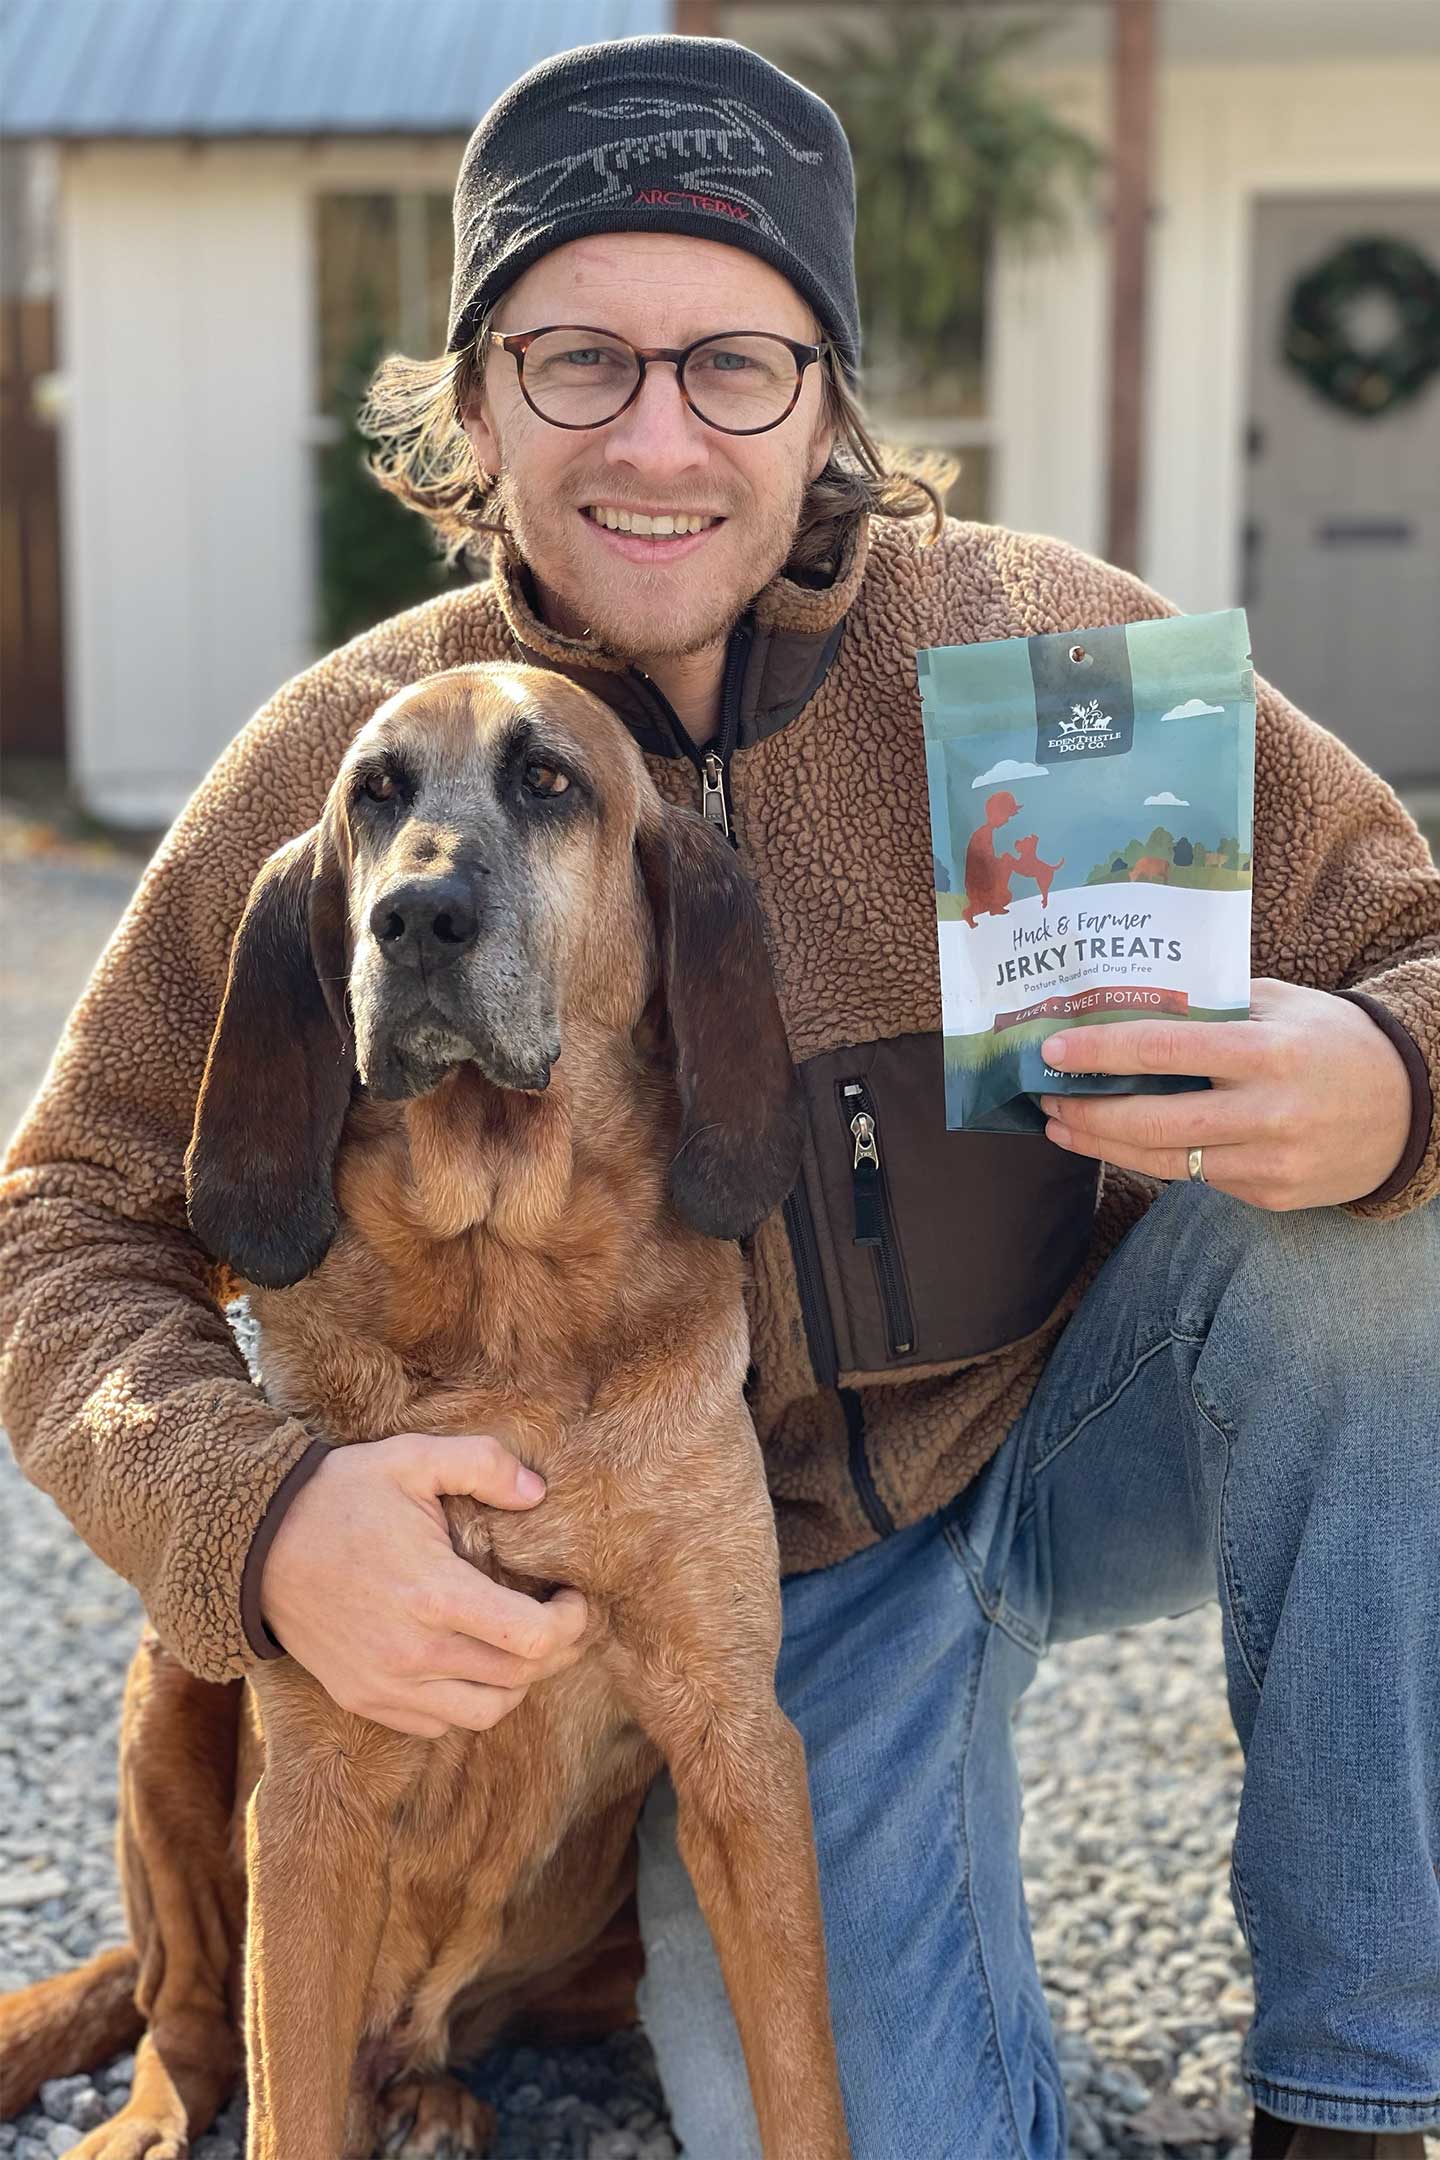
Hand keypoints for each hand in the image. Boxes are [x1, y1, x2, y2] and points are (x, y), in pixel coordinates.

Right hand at [259, 1429, 588, 1737]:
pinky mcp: (365, 1700)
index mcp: (436, 1595)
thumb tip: (537, 1492)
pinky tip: (470, 1661)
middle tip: (563, 1618)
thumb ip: (483, 1465)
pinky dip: (468, 1702)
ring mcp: (387, 1685)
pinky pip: (439, 1724)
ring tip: (520, 1644)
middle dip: (558, 1651)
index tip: (575, 1597)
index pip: (534, 1639)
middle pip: (519, 1679)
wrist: (254, 1544)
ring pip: (484, 1712)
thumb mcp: (411, 1458)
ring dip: (516, 1682)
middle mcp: (415, 1654)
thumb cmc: (339, 1496)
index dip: (572, 1622)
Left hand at [1038, 977, 1413, 1209]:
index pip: (1167, 1050)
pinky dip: (1154, 1159)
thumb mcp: (1282, 1005)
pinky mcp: (1271, 1197)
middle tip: (1044, 1097)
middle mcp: (1268, 1113)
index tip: (1054, 1048)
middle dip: (1088, 1111)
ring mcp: (1270, 1162)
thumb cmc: (1333, 1043)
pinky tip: (1120, 1143)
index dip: (1102, 1051)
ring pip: (1166, 1162)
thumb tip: (1129, 1003)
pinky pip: (1198, 1179)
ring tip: (1062, 1126)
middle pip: (1153, 1121)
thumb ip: (1213, 1006)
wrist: (1411, 1108)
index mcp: (1268, 1052)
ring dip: (1104, 1145)